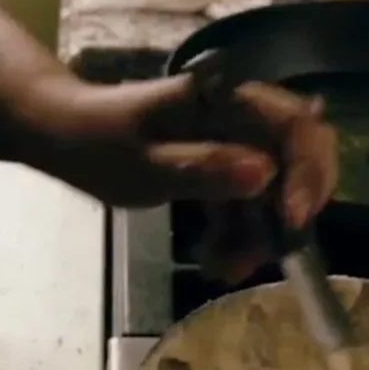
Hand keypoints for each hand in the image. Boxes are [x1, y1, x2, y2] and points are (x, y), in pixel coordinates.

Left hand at [40, 75, 337, 281]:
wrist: (62, 135)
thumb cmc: (96, 141)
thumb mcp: (142, 164)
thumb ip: (202, 168)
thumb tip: (264, 172)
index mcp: (227, 101)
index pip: (297, 124)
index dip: (307, 170)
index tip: (290, 220)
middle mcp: (241, 116)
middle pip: (297, 158)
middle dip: (289, 211)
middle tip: (268, 253)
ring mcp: (232, 141)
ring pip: (273, 189)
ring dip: (258, 232)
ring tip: (226, 268)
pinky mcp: (221, 164)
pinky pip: (246, 200)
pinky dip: (238, 232)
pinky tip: (216, 260)